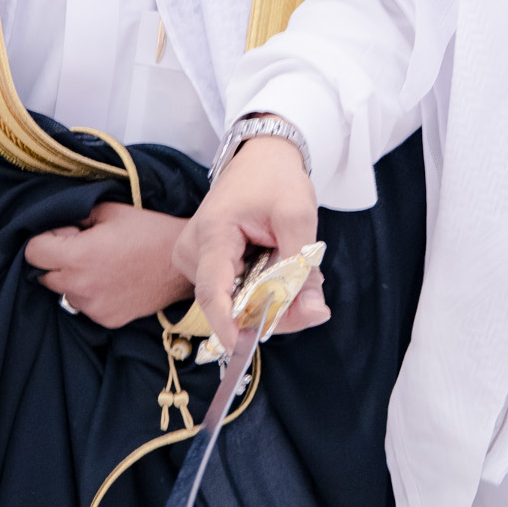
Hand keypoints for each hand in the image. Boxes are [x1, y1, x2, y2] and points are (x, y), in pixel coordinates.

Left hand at [25, 202, 193, 327]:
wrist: (184, 264)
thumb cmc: (149, 232)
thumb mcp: (110, 211)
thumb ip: (77, 216)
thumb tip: (59, 225)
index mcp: (78, 256)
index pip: (33, 252)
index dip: (45, 239)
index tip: (66, 234)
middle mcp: (81, 286)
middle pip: (44, 275)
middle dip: (56, 260)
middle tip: (84, 248)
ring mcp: (94, 307)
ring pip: (64, 292)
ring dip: (73, 279)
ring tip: (102, 266)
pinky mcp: (106, 319)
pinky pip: (85, 306)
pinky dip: (92, 294)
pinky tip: (113, 280)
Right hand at [172, 135, 328, 351]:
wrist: (260, 157)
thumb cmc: (275, 180)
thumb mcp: (298, 217)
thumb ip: (304, 268)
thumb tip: (315, 312)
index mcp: (211, 234)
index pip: (213, 292)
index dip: (230, 325)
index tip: (246, 348)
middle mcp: (192, 251)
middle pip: (229, 304)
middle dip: (272, 312)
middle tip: (311, 300)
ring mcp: (194, 259)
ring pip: (233, 302)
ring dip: (270, 300)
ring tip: (295, 272)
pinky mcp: (203, 264)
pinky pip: (233, 293)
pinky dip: (261, 292)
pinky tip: (278, 272)